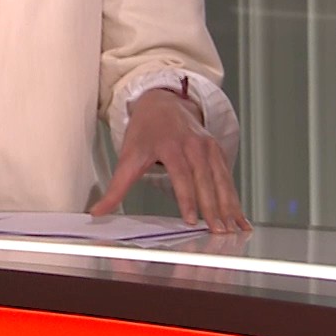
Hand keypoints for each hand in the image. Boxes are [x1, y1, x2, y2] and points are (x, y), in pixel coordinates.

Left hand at [91, 88, 249, 232]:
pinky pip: (228, 178)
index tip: (192, 220)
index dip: (187, 199)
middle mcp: (193, 146)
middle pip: (205, 181)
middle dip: (213, 208)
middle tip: (219, 232)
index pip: (181, 175)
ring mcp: (209, 148)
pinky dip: (235, 199)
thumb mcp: (127, 155)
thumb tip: (97, 212)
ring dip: (230, 207)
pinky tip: (239, 219)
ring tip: (235, 230)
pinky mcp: (218, 152)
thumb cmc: (144, 131)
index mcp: (170, 146)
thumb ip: (115, 187)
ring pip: (221, 181)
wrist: (163, 103)